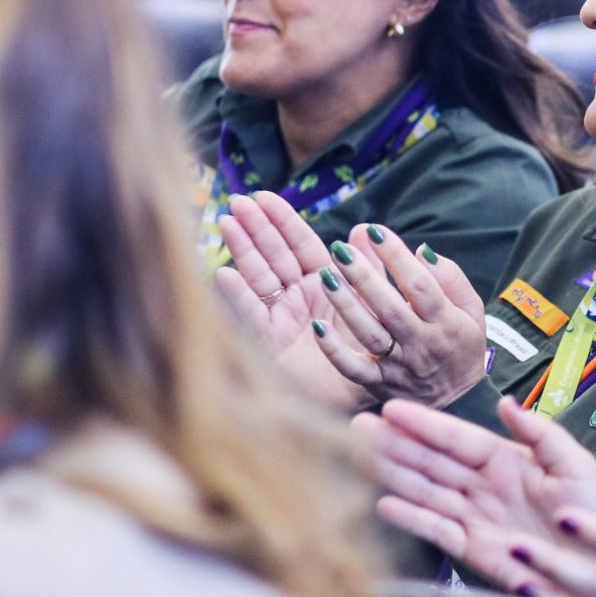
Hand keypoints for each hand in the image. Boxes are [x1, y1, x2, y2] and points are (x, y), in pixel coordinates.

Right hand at [211, 195, 368, 413]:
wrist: (360, 400)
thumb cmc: (367, 353)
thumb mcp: (371, 307)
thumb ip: (367, 270)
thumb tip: (363, 230)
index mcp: (324, 284)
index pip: (300, 244)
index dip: (281, 220)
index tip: (263, 196)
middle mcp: (298, 297)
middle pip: (274, 255)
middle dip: (256, 227)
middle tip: (238, 200)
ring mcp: (281, 317)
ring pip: (259, 277)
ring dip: (243, 250)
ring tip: (227, 223)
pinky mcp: (270, 343)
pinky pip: (253, 316)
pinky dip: (239, 297)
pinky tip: (224, 275)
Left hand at [315, 223, 491, 405]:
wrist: (461, 401)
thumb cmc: (462, 343)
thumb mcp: (471, 309)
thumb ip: (451, 278)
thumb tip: (421, 250)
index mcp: (445, 321)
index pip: (420, 284)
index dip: (396, 256)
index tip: (375, 231)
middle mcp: (421, 343)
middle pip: (390, 307)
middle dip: (364, 276)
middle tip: (341, 249)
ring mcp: (399, 366)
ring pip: (369, 334)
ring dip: (346, 305)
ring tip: (326, 276)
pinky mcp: (380, 384)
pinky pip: (354, 369)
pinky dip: (334, 350)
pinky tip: (318, 326)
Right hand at [356, 397, 595, 589]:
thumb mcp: (576, 465)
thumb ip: (541, 433)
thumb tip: (506, 403)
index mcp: (509, 461)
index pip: (459, 438)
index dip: (426, 424)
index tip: (393, 408)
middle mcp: (487, 487)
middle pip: (434, 462)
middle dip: (396, 443)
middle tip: (360, 425)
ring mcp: (478, 518)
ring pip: (428, 490)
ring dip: (394, 472)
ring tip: (360, 452)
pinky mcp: (476, 551)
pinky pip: (437, 530)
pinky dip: (412, 517)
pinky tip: (386, 501)